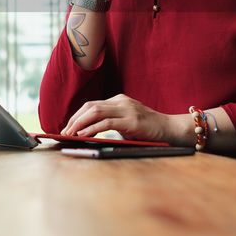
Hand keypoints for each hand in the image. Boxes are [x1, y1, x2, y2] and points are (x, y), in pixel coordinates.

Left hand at [60, 94, 186, 143]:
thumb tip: (88, 132)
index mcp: (119, 100)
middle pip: (90, 106)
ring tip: (70, 134)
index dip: (77, 115)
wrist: (171, 129)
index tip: (67, 127)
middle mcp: (122, 102)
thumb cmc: (148, 129)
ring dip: (80, 124)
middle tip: (64, 132)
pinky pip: (106, 123)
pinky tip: (84, 135)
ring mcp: (127, 110)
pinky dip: (92, 129)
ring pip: (95, 112)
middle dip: (74, 119)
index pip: (92, 105)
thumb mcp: (127, 122)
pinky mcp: (132, 121)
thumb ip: (111, 122)